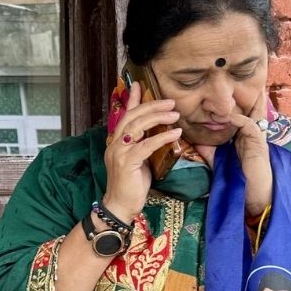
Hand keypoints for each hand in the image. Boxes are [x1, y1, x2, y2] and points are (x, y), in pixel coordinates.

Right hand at [103, 82, 181, 221]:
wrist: (120, 205)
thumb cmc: (131, 185)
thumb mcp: (138, 160)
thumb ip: (144, 145)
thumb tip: (158, 133)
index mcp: (116, 142)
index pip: (124, 115)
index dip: (132, 99)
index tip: (139, 84)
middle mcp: (115, 144)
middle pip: (132, 117)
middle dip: (151, 105)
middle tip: (170, 102)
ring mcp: (119, 152)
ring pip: (137, 127)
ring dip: (157, 117)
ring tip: (175, 114)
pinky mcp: (126, 163)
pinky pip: (145, 145)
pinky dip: (161, 137)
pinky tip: (175, 133)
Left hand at [193, 89, 272, 215]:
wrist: (250, 192)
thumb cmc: (235, 178)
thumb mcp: (216, 160)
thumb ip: (207, 149)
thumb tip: (193, 138)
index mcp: (238, 138)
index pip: (228, 121)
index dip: (217, 115)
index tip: (202, 111)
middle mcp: (246, 135)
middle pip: (235, 117)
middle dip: (221, 111)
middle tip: (205, 106)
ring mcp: (253, 136)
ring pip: (242, 117)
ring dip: (227, 114)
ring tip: (212, 112)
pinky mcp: (259, 140)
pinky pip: (248, 124)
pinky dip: (236, 119)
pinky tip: (223, 119)